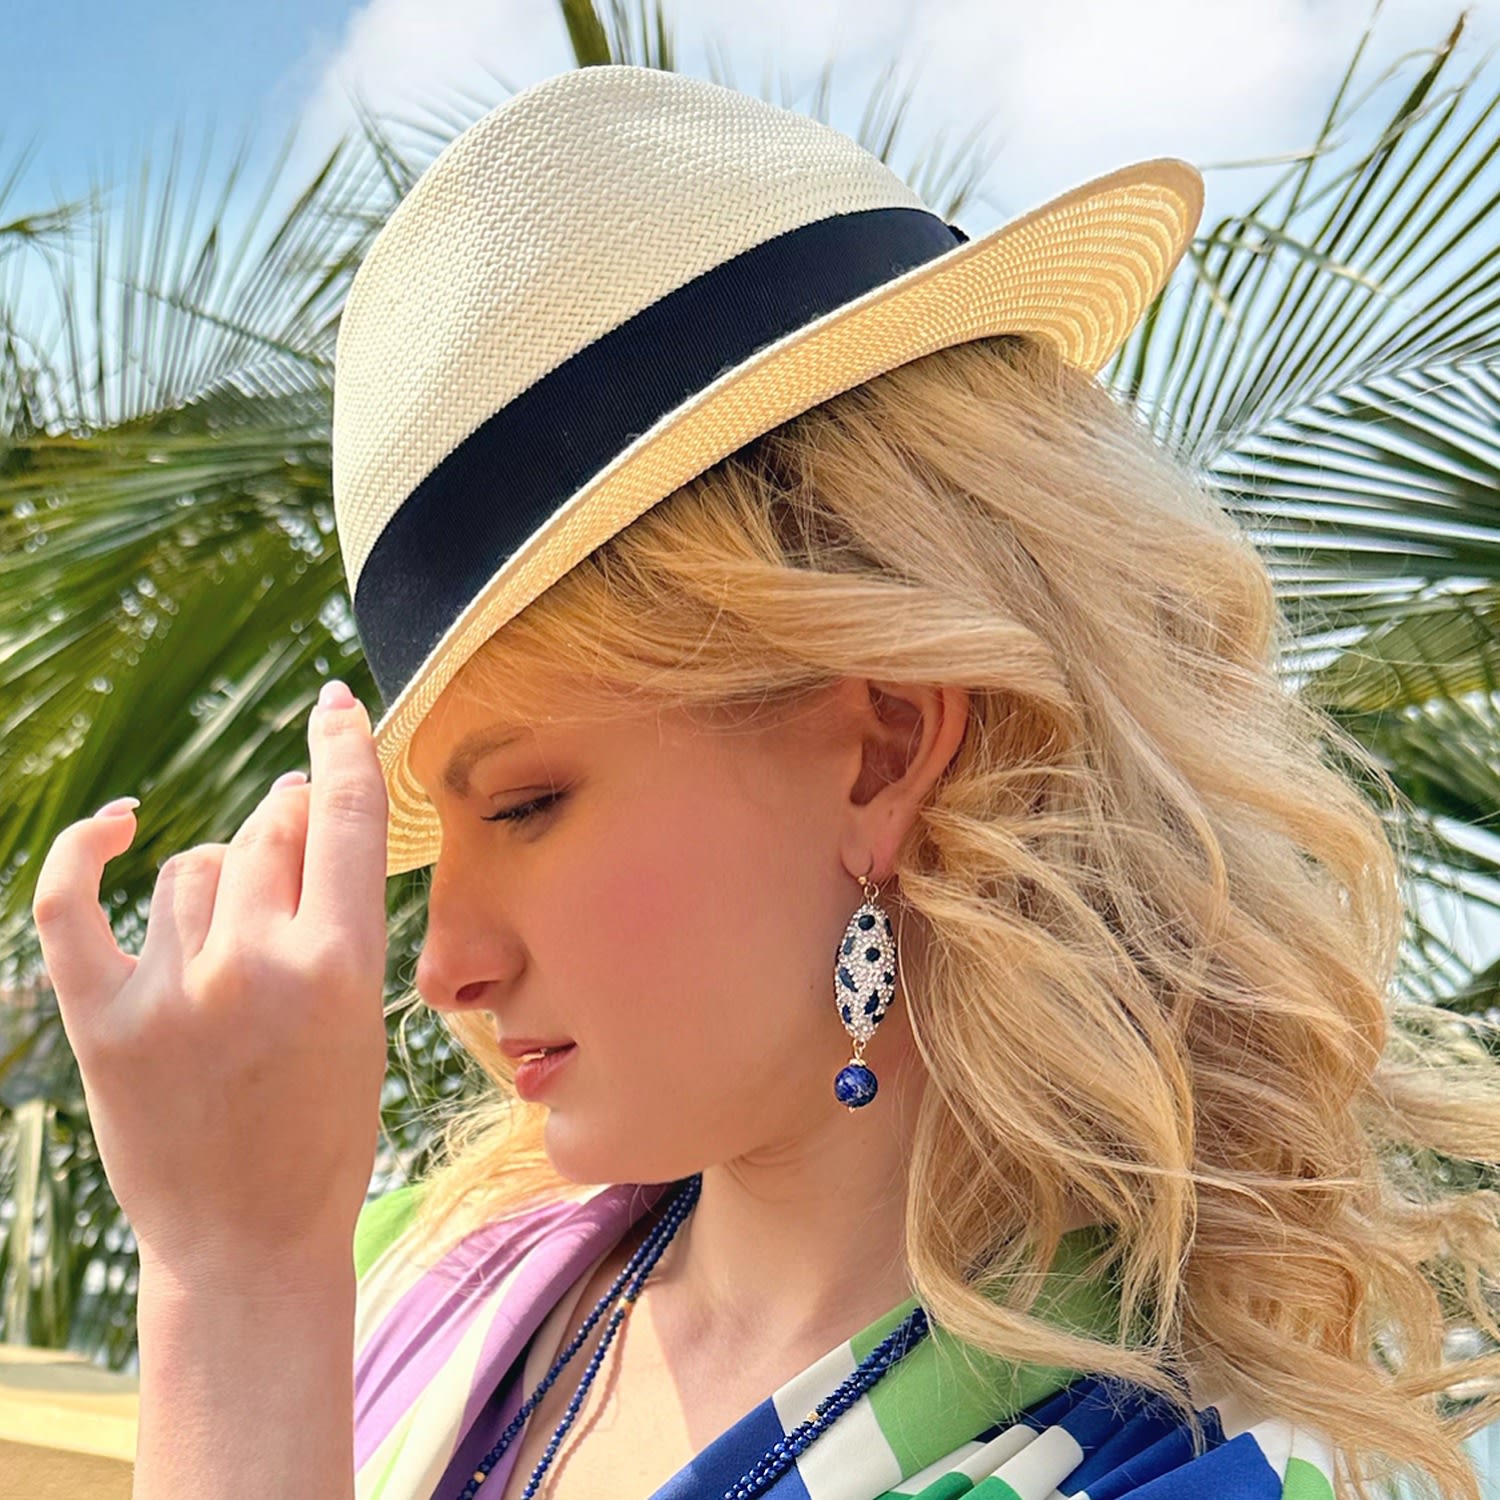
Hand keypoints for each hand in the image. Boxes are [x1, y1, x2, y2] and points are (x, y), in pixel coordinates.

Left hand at [31, 681, 389, 1286]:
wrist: (248, 1242)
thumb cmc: (324, 1127)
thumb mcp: (362, 1015)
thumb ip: (333, 916)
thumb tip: (292, 813)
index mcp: (344, 968)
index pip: (345, 821)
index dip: (343, 748)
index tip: (336, 705)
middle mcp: (258, 967)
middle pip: (266, 834)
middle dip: (284, 820)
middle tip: (291, 827)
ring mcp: (174, 992)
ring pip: (189, 869)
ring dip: (213, 880)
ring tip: (229, 936)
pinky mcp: (103, 1021)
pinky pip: (73, 904)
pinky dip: (87, 851)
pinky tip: (118, 825)